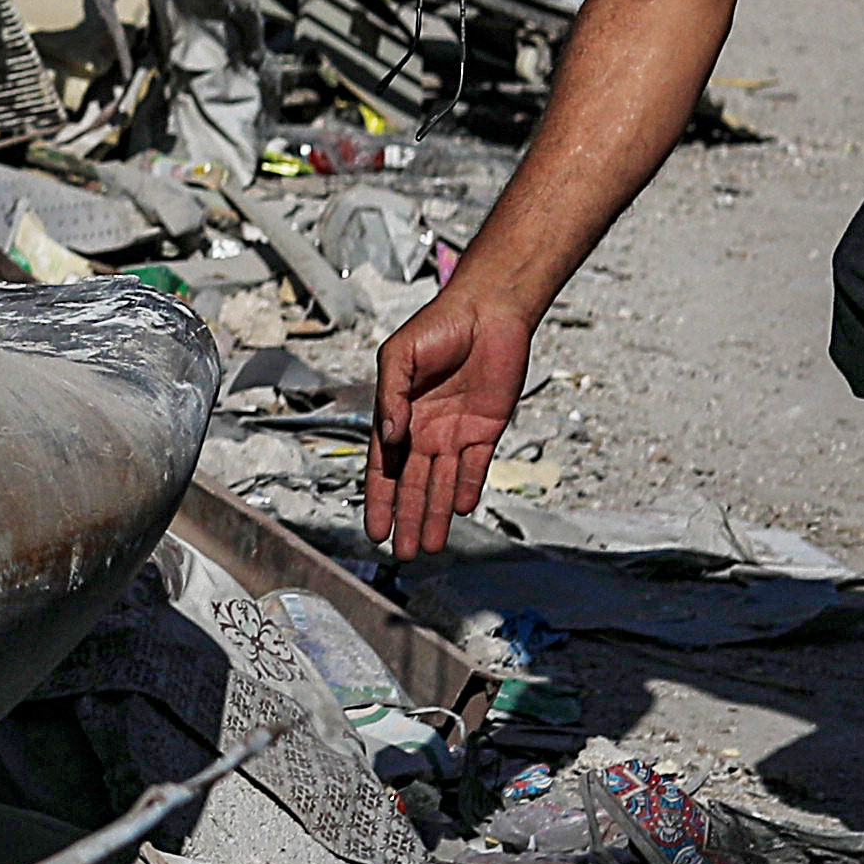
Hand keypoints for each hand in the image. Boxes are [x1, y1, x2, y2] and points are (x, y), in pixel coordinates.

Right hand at [365, 282, 534, 560]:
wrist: (489, 310)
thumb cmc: (438, 325)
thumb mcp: (399, 356)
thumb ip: (390, 395)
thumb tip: (389, 434)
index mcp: (399, 414)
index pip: (385, 468)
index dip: (379, 500)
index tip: (375, 531)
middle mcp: (426, 430)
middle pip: (415, 485)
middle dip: (409, 519)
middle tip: (405, 553)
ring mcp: (456, 432)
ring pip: (444, 483)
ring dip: (437, 514)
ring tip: (431, 545)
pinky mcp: (488, 429)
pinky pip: (477, 466)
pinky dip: (469, 487)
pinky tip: (462, 509)